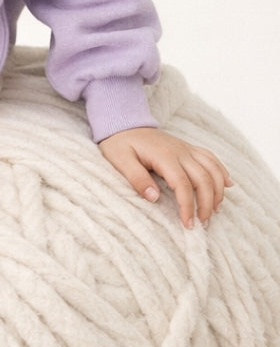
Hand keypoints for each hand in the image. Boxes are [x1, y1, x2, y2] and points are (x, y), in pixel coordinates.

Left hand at [97, 126, 233, 228]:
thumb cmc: (119, 144)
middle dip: (207, 203)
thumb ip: (136, 178)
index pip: (183, 185)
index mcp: (164, 156)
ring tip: (215, 210)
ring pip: (212, 169)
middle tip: (203, 223)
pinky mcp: (188, 148)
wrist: (123, 123)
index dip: (188, 206)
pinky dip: (222, 172)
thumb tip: (154, 197)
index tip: (188, 224)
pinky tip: (228, 184)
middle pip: (204, 179)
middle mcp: (180, 151)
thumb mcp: (119, 161)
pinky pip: (211, 158)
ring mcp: (186, 149)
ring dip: (218, 191)